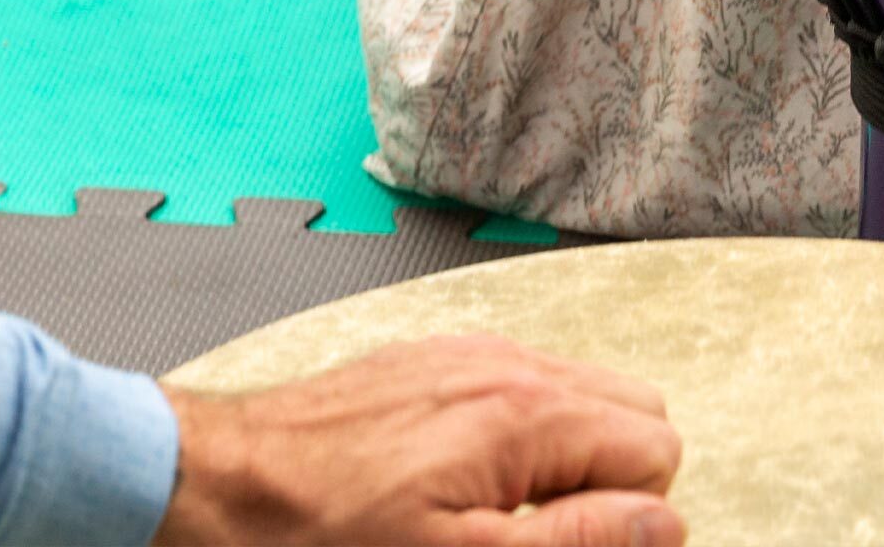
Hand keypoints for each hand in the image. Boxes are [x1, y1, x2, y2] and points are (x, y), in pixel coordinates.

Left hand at [154, 336, 683, 546]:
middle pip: (634, 410)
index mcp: (527, 412)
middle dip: (612, 480)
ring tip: (494, 514)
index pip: (658, 451)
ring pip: (581, 395)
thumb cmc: (325, 535)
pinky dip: (517, 435)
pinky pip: (519, 386)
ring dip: (565, 458)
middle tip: (539, 534)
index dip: (630, 519)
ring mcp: (468, 354)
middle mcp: (508, 363)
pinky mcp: (431, 362)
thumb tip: (664, 523)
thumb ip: (578, 540)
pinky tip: (457, 482)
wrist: (219, 485)